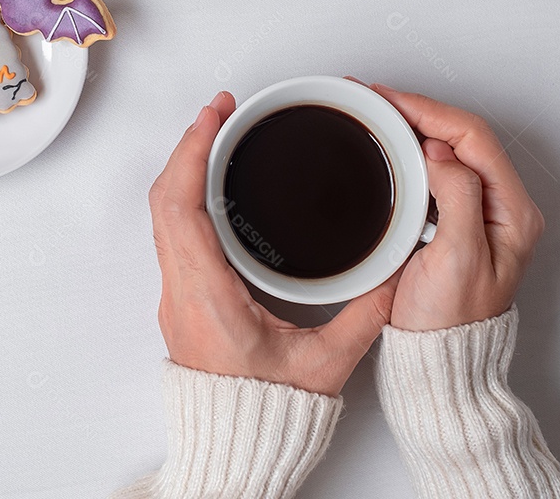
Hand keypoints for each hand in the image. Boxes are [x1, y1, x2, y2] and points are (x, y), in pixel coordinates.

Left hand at [148, 91, 397, 397]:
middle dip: (189, 144)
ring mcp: (175, 293)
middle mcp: (181, 289)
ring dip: (184, 168)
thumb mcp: (327, 363)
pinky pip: (171, 231)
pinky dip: (186, 194)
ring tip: (215, 134)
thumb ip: (365, 313)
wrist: (233, 449)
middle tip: (221, 110)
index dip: (191, 152)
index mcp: (207, 296)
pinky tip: (211, 182)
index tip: (213, 116)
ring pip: (162, 214)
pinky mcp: (182, 297)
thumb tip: (396, 272)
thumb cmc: (267, 414)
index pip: (179, 207)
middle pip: (163, 199)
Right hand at [370, 83, 544, 330]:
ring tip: (375, 110)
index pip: (473, 138)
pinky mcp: (452, 220)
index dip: (429, 111)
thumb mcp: (457, 258)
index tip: (389, 99)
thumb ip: (456, 197)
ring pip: (447, 149)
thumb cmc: (448, 321)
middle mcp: (499, 206)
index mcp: (512, 211)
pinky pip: (434, 170)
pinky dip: (408, 150)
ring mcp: (476, 211)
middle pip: (462, 136)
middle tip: (373, 96)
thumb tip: (440, 150)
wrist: (437, 360)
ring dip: (411, 125)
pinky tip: (386, 144)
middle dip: (418, 109)